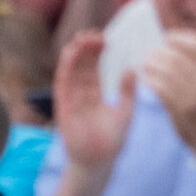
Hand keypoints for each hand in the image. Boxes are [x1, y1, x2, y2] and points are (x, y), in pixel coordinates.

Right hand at [53, 30, 135, 170]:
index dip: (100, 53)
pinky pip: (63, 81)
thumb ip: (129, 91)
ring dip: (76, 53)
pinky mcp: (63, 104)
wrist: (100, 161)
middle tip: (98, 34)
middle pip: (84, 65)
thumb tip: (132, 69)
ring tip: (85, 38)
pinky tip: (71, 53)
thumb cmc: (112, 140)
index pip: (96, 68)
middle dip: (89, 48)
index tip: (108, 39)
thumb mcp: (127, 111)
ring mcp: (71, 98)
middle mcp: (82, 93)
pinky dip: (66, 66)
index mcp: (97, 94)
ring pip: (72, 69)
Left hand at [142, 19, 195, 156]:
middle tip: (151, 53)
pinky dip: (150, 80)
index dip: (177, 38)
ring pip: (168, 71)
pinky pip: (160, 88)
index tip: (166, 39)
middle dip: (160, 53)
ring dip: (152, 65)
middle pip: (178, 57)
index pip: (195, 45)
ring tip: (145, 64)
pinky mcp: (181, 109)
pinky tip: (144, 78)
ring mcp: (195, 95)